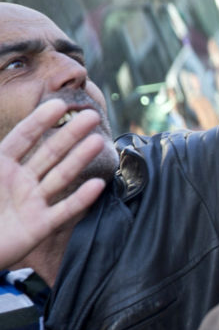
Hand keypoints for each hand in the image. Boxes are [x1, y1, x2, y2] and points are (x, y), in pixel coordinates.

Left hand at [0, 100, 106, 268]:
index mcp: (1, 166)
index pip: (23, 137)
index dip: (40, 120)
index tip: (59, 104)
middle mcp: (21, 181)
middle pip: (50, 152)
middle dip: (70, 133)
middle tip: (91, 116)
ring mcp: (33, 202)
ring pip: (61, 176)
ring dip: (80, 158)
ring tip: (98, 141)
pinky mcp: (41, 225)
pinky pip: (64, 210)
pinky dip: (81, 198)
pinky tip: (97, 184)